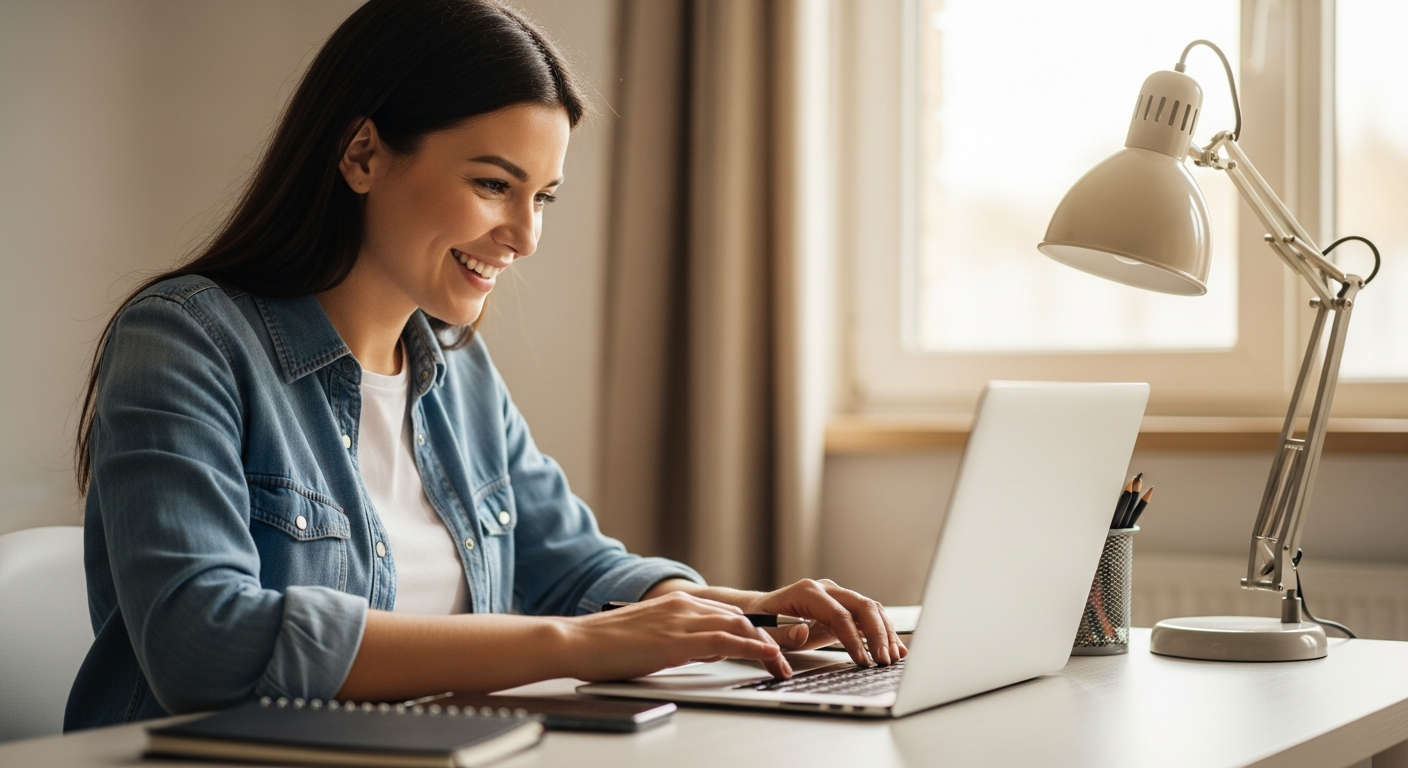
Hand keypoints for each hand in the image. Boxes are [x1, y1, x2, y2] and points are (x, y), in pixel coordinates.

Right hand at [564, 592, 791, 681]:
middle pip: (740, 617)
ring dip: (767, 645)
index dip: (754, 628)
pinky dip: (752, 648)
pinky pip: (726, 641)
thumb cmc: (606, 645)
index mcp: (678, 603)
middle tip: (785, 655)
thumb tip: (708, 652)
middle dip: (768, 636)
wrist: (576, 641)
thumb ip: (682, 639)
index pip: (728, 613)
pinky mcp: (677, 640)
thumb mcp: (652, 637)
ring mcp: (681, 620)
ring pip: (739, 626)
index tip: (772, 643)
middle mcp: (684, 605)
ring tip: (783, 663)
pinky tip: (767, 658)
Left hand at [744, 579, 906, 667]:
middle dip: (878, 634)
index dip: (853, 639)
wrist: (759, 610)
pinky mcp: (843, 607)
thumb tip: (803, 631)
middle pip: (862, 606)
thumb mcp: (764, 631)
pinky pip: (868, 617)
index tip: (863, 661)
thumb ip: (783, 633)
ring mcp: (837, 596)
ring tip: (895, 657)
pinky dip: (883, 632)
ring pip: (870, 609)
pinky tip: (895, 648)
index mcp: (808, 592)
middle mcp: (826, 590)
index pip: (839, 614)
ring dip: (885, 633)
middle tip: (884, 660)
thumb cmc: (761, 621)